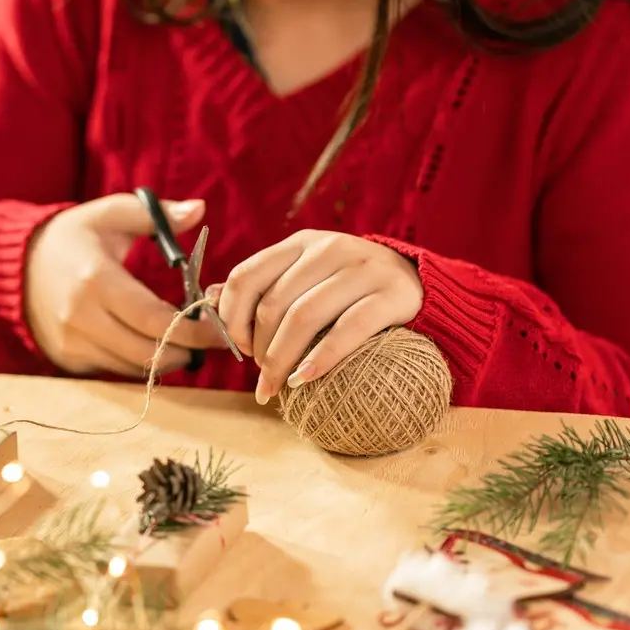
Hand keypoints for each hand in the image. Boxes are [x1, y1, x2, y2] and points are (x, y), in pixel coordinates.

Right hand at [24, 194, 224, 375]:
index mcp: (95, 279)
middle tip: (210, 342)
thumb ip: (155, 215)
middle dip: (186, 352)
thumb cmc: (74, 237)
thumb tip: (198, 209)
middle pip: (147, 352)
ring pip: (133, 367)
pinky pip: (115, 369)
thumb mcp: (110, 213)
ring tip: (184, 342)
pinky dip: (139, 361)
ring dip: (165, 359)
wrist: (18, 266)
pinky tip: (150, 343)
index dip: (194, 331)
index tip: (220, 330)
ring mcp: (70, 342)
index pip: (154, 319)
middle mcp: (79, 317)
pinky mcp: (67, 359)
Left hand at [211, 230, 422, 403]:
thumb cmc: (350, 292)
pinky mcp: (393, 294)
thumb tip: (209, 298)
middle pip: (272, 304)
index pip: (245, 276)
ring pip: (303, 317)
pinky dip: (320, 359)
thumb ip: (262, 288)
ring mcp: (363, 268)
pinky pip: (347, 330)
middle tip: (263, 374)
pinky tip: (305, 379)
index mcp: (301, 244)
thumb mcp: (305, 280)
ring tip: (278, 385)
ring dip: (282, 360)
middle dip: (259, 348)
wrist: (420, 286)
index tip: (239, 348)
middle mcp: (329, 248)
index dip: (232, 318)